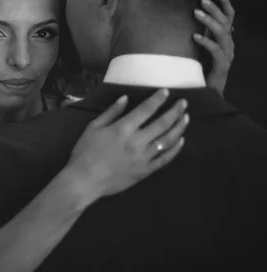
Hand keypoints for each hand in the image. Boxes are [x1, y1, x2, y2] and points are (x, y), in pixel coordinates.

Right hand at [67, 89, 188, 197]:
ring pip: (167, 140)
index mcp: (123, 128)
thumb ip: (111, 112)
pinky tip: (180, 141)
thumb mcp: (93, 127)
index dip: (158, 99)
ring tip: (185, 118)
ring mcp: (144, 157)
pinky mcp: (146, 170)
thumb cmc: (85, 152)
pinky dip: (175, 149)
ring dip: (179, 128)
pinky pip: (165, 159)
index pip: (146, 109)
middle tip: (184, 103)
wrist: (85, 180)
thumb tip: (125, 98)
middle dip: (175, 111)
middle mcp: (137, 141)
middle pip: (162, 123)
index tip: (166, 92)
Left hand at [193, 0, 235, 95]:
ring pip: (222, 34)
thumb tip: (188, 17)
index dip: (224, 3)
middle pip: (225, 22)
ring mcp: (227, 56)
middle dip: (214, 9)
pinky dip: (206, 42)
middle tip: (201, 0)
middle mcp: (229, 45)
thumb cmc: (198, 68)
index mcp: (224, 39)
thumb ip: (199, 33)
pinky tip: (194, 37)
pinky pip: (216, 52)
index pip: (229, 16)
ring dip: (209, 22)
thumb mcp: (198, 47)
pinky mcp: (222, 67)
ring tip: (195, 13)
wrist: (205, 92)